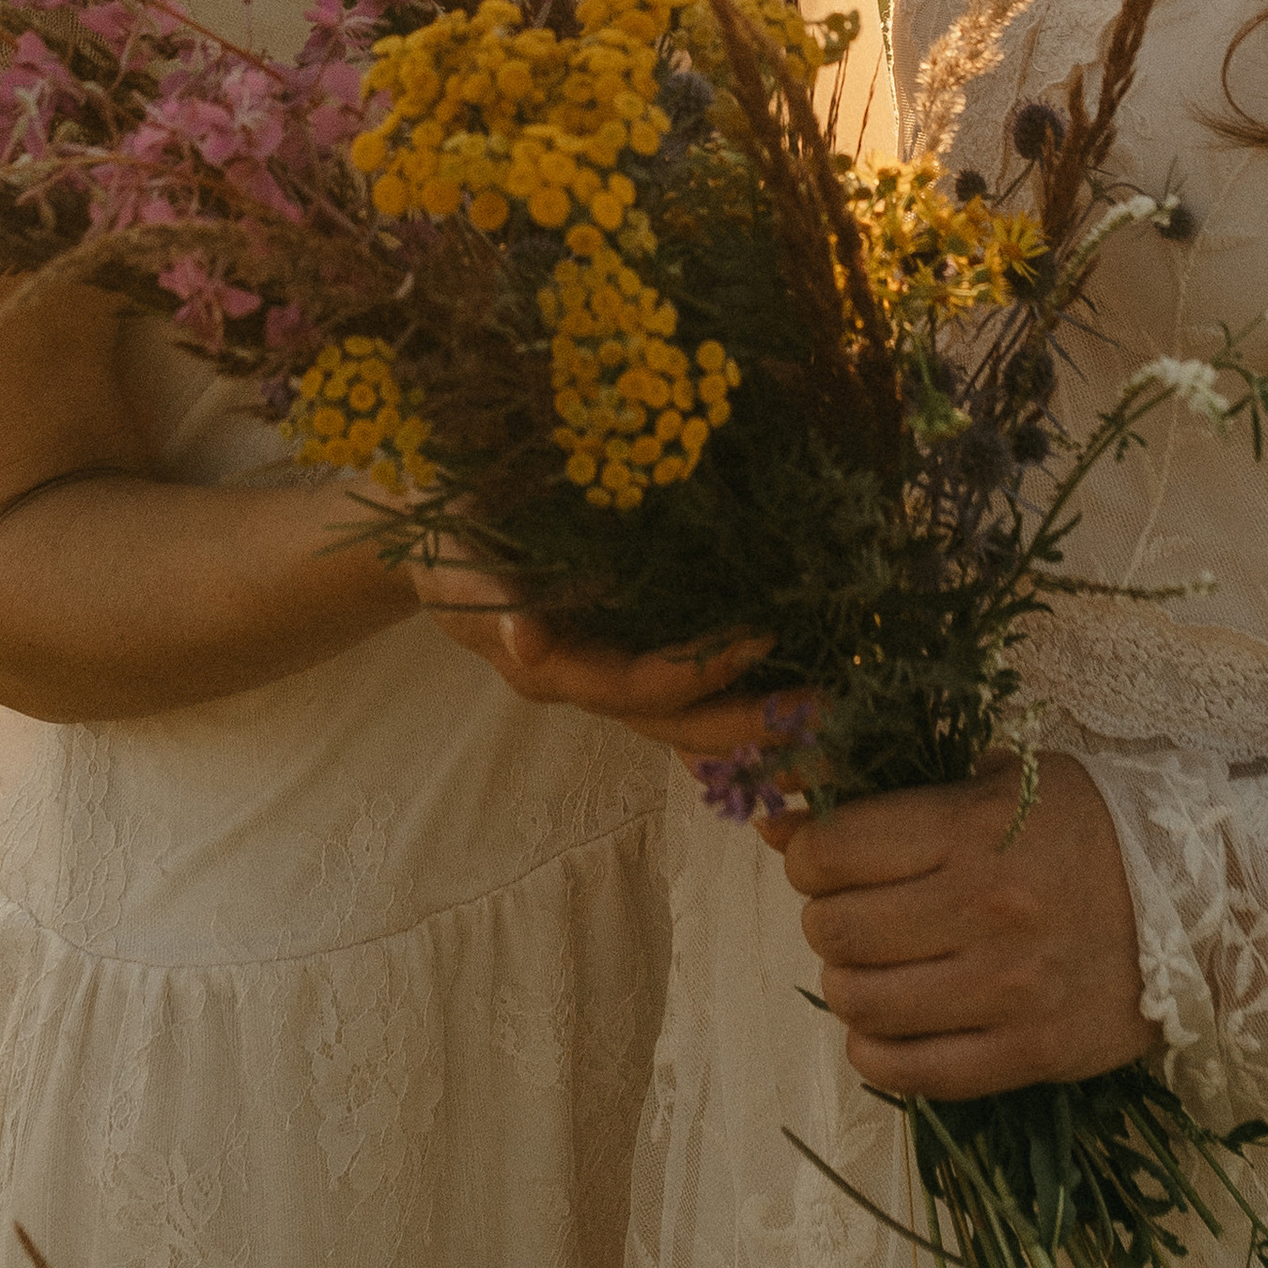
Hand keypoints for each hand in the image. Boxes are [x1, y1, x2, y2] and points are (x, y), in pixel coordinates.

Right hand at [410, 560, 797, 759]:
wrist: (434, 542)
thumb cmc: (447, 543)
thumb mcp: (457, 562)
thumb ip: (492, 597)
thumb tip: (528, 640)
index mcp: (557, 668)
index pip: (638, 686)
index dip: (699, 671)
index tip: (763, 637)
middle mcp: (592, 682)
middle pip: (679, 724)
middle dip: (751, 725)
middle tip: (830, 716)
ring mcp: (612, 672)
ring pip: (690, 719)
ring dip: (758, 725)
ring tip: (833, 720)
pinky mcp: (628, 648)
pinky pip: (689, 690)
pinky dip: (740, 695)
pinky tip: (799, 690)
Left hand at [774, 751, 1153, 1098]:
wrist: (1206, 905)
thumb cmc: (1092, 828)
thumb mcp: (1002, 782)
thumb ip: (897, 802)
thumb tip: (777, 826)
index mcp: (975, 830)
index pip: (835, 851)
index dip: (811, 854)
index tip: (828, 858)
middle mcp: (984, 911)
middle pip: (835, 929)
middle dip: (828, 917)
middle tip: (856, 910)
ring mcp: (1006, 991)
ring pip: (861, 1002)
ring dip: (850, 983)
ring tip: (877, 965)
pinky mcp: (1028, 1055)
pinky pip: (910, 1073)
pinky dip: (876, 1051)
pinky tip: (890, 1024)